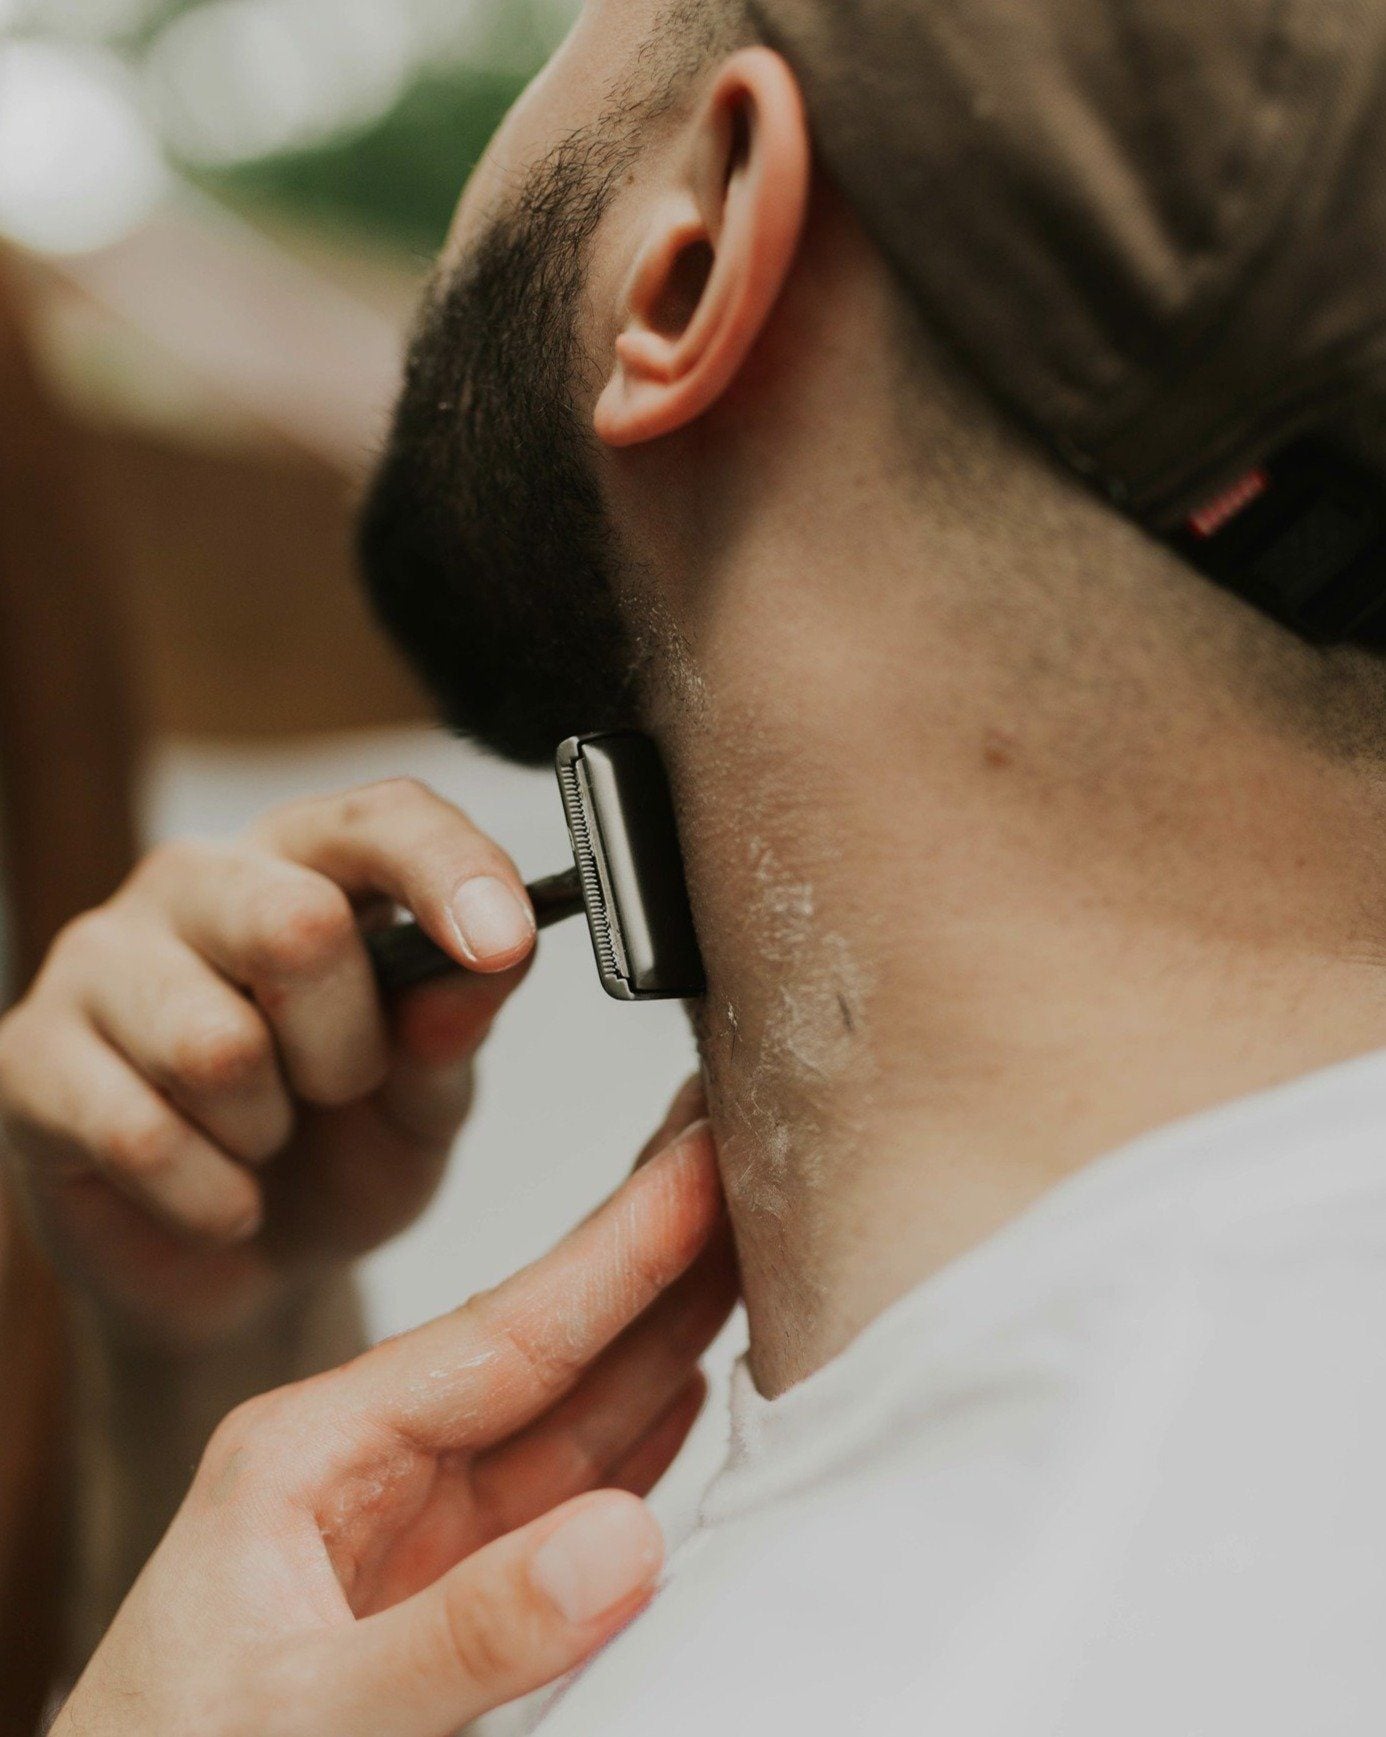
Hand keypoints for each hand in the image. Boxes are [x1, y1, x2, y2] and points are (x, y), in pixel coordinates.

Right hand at [0, 778, 538, 1348]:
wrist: (242, 1271)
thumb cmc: (343, 1154)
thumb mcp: (425, 1107)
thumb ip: (454, 1033)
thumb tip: (488, 965)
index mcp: (311, 864)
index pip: (384, 817)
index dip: (450, 870)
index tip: (504, 943)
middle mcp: (198, 883)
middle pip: (295, 923)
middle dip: (348, 1047)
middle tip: (340, 1091)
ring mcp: (99, 959)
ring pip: (215, 1045)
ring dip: (267, 1129)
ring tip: (260, 1139)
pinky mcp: (29, 1056)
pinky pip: (139, 1134)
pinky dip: (209, 1197)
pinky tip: (214, 1196)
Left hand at [54, 1126, 733, 1736]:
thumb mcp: (295, 1713)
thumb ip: (463, 1630)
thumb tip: (629, 1538)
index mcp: (311, 1452)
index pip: (501, 1333)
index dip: (620, 1250)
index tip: (701, 1165)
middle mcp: (370, 1472)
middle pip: (546, 1352)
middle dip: (649, 1262)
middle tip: (739, 1167)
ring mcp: (410, 1538)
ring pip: (567, 1422)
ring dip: (660, 1343)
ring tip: (744, 1261)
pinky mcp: (439, 1604)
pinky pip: (560, 1508)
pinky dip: (635, 1449)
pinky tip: (686, 1391)